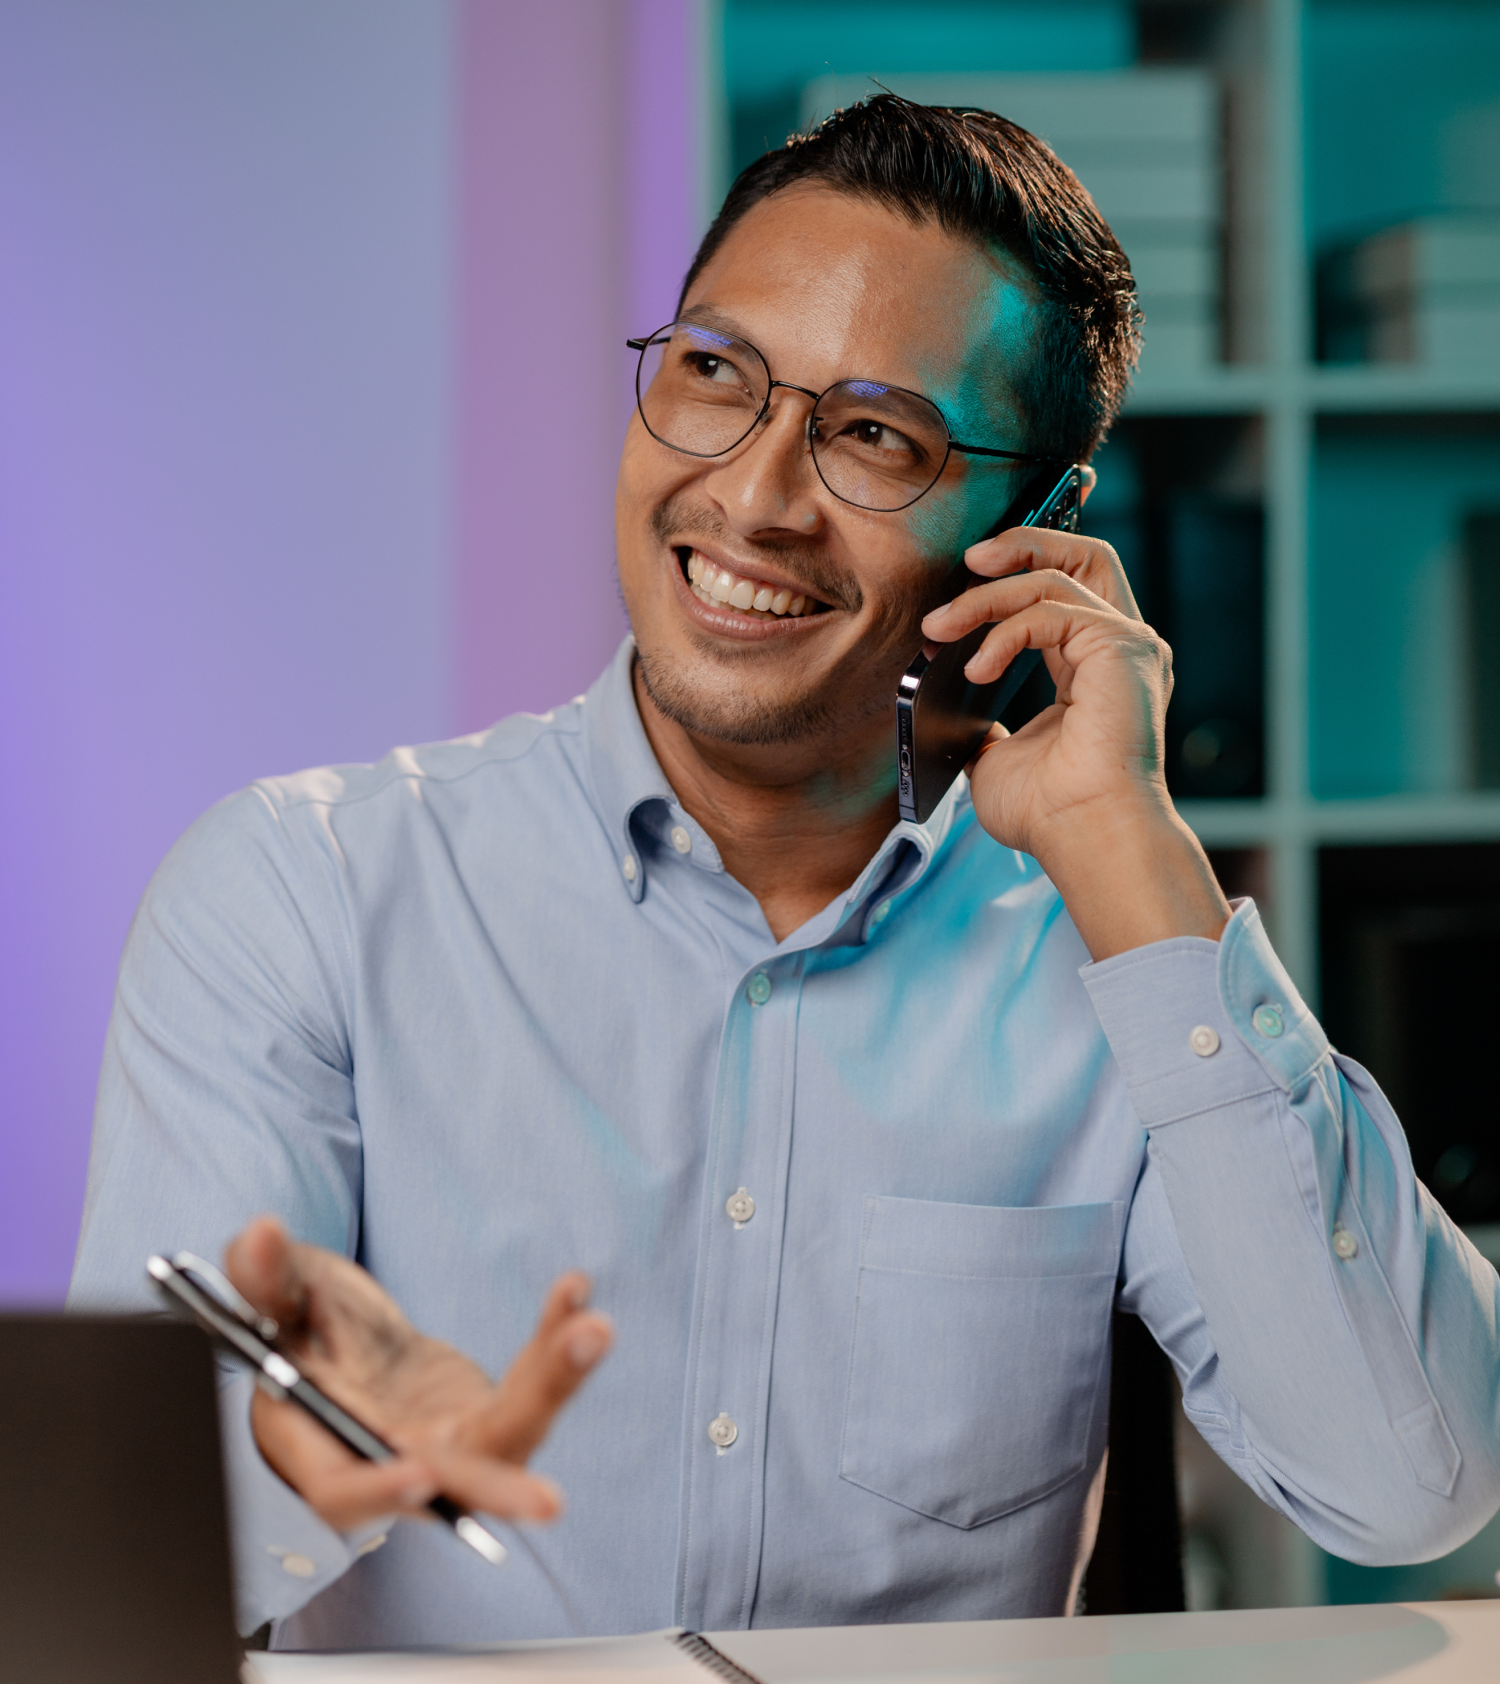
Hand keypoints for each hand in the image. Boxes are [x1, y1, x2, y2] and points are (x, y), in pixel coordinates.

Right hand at [223, 1215, 612, 1534]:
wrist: (339, 1349)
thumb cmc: (295, 1332)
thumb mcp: (275, 1300)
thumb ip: (264, 1279)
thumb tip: (260, 1236)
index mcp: (323, 1446)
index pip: (344, 1490)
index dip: (377, 1489)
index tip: (416, 1472)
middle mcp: (394, 1459)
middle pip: (449, 1483)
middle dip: (499, 1487)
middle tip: (550, 1500)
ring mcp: (450, 1443)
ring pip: (509, 1433)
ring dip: (554, 1386)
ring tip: (592, 1330)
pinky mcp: (489, 1415)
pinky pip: (532, 1382)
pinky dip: (553, 1339)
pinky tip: (575, 1292)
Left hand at [920, 526, 1228, 958]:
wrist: (1085, 837)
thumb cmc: (1051, 814)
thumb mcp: (994, 760)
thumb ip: (980, 726)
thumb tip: (943, 714)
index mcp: (1096, 668)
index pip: (1063, 590)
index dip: (1011, 577)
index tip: (955, 599)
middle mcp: (1119, 649)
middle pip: (1083, 555)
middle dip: (1022, 544)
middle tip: (967, 561)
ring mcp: (1126, 645)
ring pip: (1054, 577)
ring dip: (985, 597)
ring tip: (939, 628)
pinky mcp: (1121, 648)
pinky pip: (1051, 610)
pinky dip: (1004, 631)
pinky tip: (978, 668)